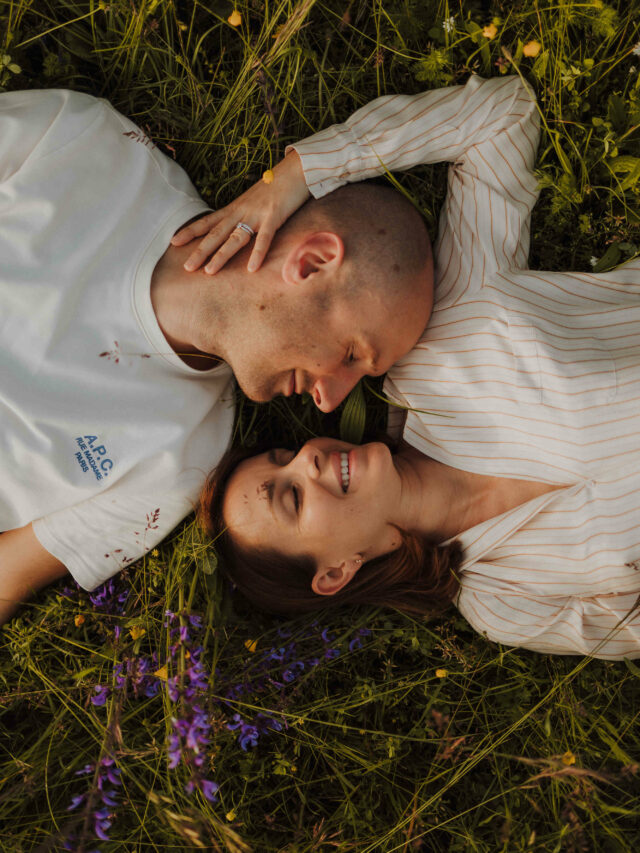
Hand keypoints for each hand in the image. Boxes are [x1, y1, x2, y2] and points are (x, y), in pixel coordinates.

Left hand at [171, 150, 309, 274]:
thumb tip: (234, 229)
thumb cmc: (275, 188)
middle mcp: (241, 212)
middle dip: (201, 251)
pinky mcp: (274, 217)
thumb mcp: (253, 202)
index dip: (191, 231)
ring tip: (209, 271)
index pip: (208, 221)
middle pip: (217, 234)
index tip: (174, 241)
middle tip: (187, 267)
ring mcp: (257, 215)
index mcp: (234, 208)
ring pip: (235, 238)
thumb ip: (243, 215)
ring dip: (222, 255)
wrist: (294, 170)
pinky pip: (264, 238)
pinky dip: (258, 253)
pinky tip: (251, 268)